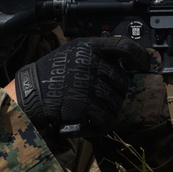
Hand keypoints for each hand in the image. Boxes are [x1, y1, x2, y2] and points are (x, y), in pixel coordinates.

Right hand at [15, 37, 149, 136]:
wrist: (29, 94)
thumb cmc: (51, 75)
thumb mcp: (72, 54)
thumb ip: (95, 54)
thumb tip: (124, 63)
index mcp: (88, 47)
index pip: (123, 46)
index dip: (138, 56)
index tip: (143, 64)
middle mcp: (90, 63)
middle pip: (122, 80)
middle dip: (116, 92)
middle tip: (101, 97)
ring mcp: (88, 84)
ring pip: (116, 102)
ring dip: (107, 110)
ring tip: (91, 110)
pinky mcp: (84, 105)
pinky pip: (105, 119)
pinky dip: (100, 125)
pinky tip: (89, 123)